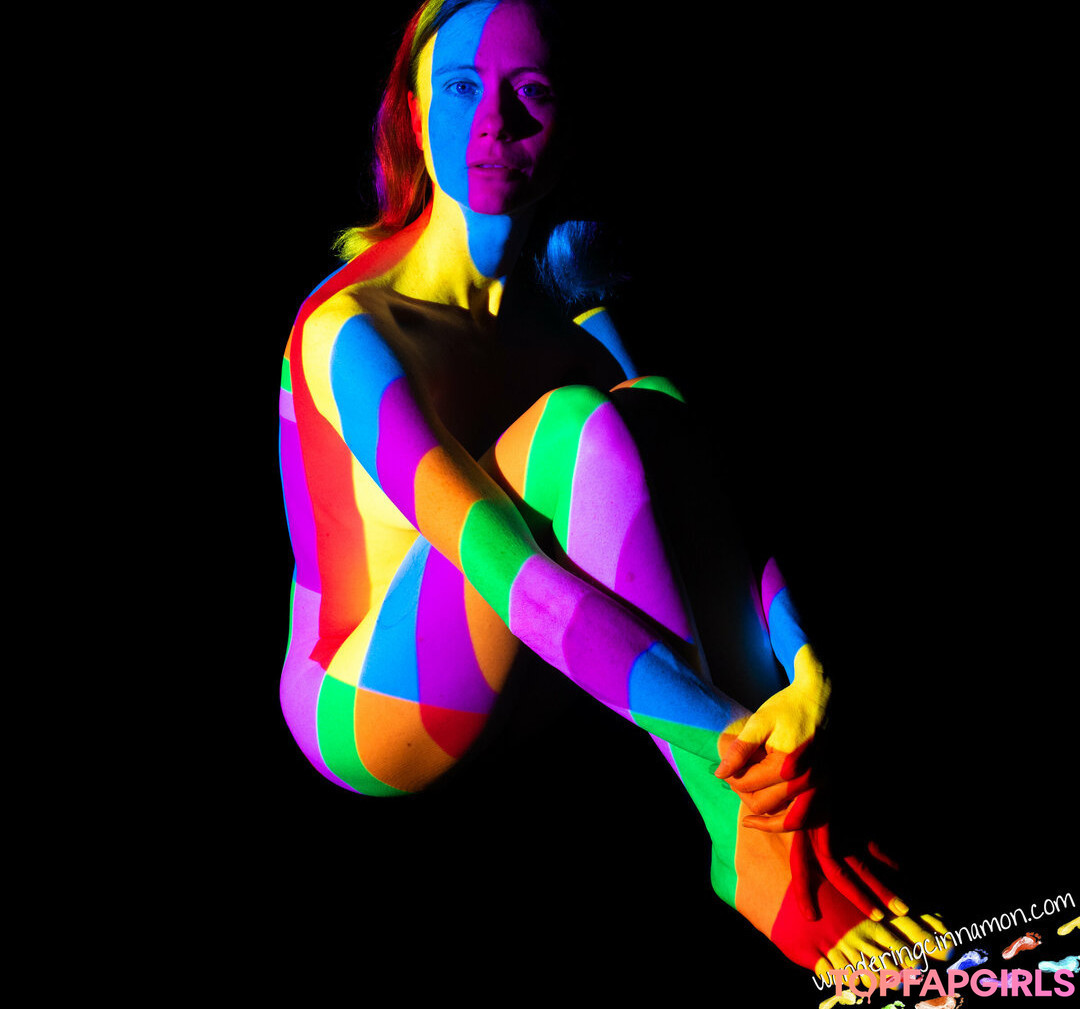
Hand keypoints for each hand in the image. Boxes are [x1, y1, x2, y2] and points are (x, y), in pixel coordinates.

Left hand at [714, 645, 830, 823]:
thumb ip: (739, 750)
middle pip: (762, 804)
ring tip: (747, 811)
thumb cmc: (788, 707)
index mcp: (786, 765)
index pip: (747, 784)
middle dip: (744, 794)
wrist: (822, 698)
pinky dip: (787, 823)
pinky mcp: (828, 788)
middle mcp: (806, 781)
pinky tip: (768, 822)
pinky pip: (808, 819)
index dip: (731, 777)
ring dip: (763, 815)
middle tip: (736, 779)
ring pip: (785, 820)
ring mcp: (820, 787)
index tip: (726, 767)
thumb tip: (719, 774)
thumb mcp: (759, 722)